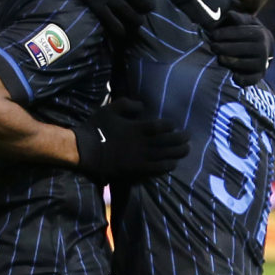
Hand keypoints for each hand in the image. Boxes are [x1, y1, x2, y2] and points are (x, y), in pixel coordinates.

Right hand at [72, 98, 189, 181]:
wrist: (85, 151)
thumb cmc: (96, 128)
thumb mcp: (110, 109)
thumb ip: (127, 104)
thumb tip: (142, 105)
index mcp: (137, 128)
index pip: (161, 126)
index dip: (171, 126)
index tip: (175, 126)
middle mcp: (142, 143)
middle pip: (168, 141)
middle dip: (180, 139)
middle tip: (189, 137)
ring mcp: (140, 157)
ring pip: (165, 155)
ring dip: (178, 153)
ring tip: (186, 150)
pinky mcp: (136, 170)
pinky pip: (157, 169)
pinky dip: (167, 166)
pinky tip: (172, 164)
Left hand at [206, 11, 273, 86]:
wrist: (263, 48)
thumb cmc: (249, 32)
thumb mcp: (246, 22)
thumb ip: (238, 18)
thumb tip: (230, 15)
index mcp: (260, 34)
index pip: (242, 33)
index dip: (226, 33)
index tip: (213, 34)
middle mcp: (264, 49)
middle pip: (243, 49)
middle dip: (226, 48)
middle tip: (213, 47)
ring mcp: (262, 63)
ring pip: (246, 64)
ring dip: (231, 62)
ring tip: (219, 58)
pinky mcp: (259, 76)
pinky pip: (252, 79)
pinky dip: (244, 80)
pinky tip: (233, 77)